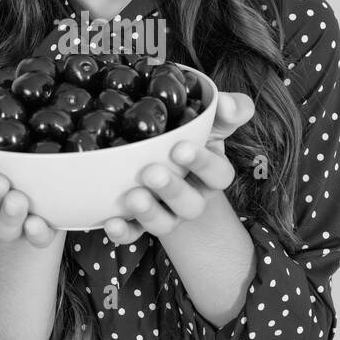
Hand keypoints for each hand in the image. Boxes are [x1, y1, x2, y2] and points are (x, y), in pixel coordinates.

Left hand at [103, 90, 255, 244]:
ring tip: (133, 196)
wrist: (160, 151)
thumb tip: (228, 105)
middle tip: (152, 172)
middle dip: (172, 190)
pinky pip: (134, 234)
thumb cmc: (189, 133)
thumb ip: (226, 109)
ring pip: (164, 223)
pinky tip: (111, 222)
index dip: (202, 164)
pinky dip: (123, 232)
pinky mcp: (139, 224)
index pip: (218, 174)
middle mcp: (193, 199)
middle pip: (191, 205)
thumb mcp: (210, 118)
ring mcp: (167, 214)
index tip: (180, 148)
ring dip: (149, 213)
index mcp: (213, 174)